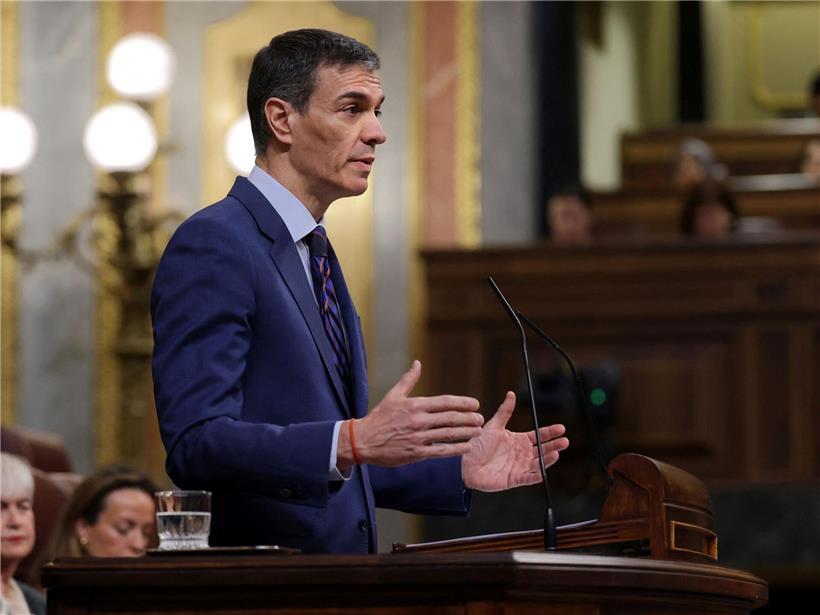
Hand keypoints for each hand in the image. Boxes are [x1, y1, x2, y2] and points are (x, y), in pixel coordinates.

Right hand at [338, 361, 483, 467]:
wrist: (363, 440)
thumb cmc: (379, 417)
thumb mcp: (393, 396)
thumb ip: (408, 380)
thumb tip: (417, 363)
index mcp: (415, 405)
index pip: (445, 402)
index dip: (463, 403)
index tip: (475, 404)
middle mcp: (419, 421)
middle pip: (450, 418)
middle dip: (469, 418)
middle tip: (480, 418)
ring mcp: (419, 437)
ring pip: (449, 434)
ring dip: (466, 432)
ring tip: (478, 431)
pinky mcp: (416, 453)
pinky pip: (441, 451)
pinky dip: (456, 449)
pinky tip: (466, 447)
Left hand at [461, 391, 568, 491]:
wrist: (464, 463)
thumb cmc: (477, 444)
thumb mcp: (493, 426)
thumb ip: (505, 412)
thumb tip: (511, 394)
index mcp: (518, 441)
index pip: (538, 436)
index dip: (550, 432)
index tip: (561, 428)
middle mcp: (521, 454)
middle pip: (542, 449)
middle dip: (554, 445)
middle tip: (565, 441)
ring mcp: (519, 467)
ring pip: (538, 463)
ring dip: (548, 459)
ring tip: (557, 452)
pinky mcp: (514, 479)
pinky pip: (528, 478)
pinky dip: (536, 475)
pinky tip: (543, 471)